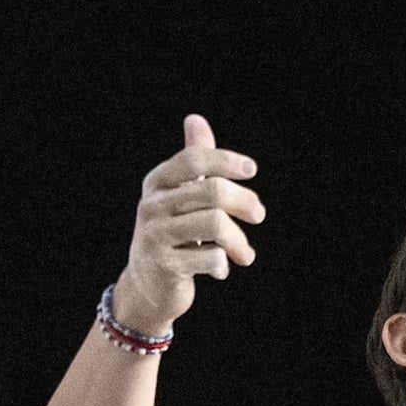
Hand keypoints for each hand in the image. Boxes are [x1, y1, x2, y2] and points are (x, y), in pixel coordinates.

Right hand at [117, 114, 265, 331]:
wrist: (147, 286)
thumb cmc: (171, 233)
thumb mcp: (178, 196)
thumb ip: (192, 161)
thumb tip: (195, 119)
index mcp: (156, 183)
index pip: (194, 159)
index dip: (225, 160)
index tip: (250, 170)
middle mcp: (151, 206)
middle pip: (213, 191)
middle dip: (245, 202)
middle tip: (258, 215)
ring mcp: (155, 236)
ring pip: (216, 224)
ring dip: (240, 240)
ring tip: (246, 254)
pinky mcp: (164, 266)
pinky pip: (211, 257)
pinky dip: (224, 264)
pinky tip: (221, 269)